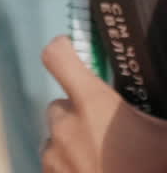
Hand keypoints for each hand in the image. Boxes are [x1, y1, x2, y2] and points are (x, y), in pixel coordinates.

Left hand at [42, 36, 166, 171]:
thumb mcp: (164, 134)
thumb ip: (155, 103)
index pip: (57, 55)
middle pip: (59, 104)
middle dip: (77, 113)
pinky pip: (54, 168)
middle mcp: (67, 128)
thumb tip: (160, 86)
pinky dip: (69, 169)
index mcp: (93, 105)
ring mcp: (56, 160)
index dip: (64, 49)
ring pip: (54, 140)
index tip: (73, 51)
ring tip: (105, 161)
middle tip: (107, 131)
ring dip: (71, 145)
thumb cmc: (156, 167)